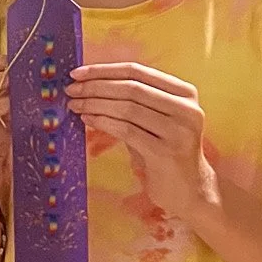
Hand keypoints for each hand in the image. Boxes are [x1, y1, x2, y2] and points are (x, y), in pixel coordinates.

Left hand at [66, 62, 217, 223]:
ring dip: (95, 104)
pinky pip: (126, 131)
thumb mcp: (154, 120)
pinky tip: (87, 120)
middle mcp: (187, 108)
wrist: (190, 191)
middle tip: (70, 90)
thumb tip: (89, 83)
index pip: (138, 71)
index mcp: (185, 92)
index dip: (104, 70)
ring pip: (127, 108)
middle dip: (95, 86)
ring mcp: (179, 131)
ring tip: (75, 105)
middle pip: (131, 87)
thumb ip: (134, 100)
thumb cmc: (164, 152)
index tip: (77, 73)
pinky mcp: (166, 152)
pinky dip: (103, 122)